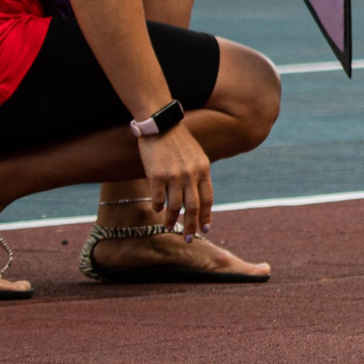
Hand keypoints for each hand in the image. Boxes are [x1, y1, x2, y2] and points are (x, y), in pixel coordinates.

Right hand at [136, 122, 214, 239]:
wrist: (161, 124)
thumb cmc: (178, 141)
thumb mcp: (196, 156)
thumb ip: (199, 174)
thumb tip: (199, 197)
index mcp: (203, 169)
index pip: (208, 198)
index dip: (206, 216)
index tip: (206, 229)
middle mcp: (191, 174)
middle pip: (193, 207)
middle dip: (191, 226)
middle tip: (188, 239)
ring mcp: (174, 176)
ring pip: (174, 206)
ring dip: (171, 220)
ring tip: (168, 227)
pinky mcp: (156, 175)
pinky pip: (157, 199)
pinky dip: (157, 207)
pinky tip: (156, 210)